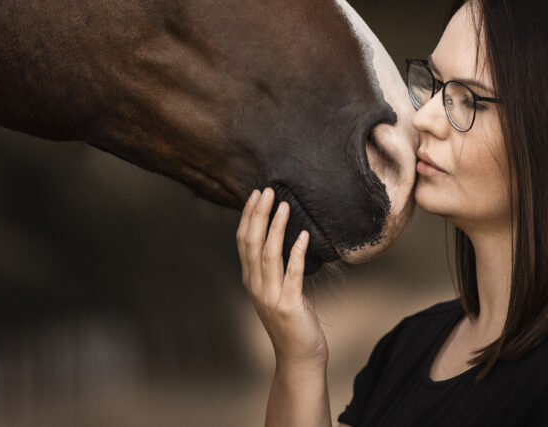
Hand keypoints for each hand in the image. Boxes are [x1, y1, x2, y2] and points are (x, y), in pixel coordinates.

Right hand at [237, 188, 328, 368]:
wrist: (299, 356)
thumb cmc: (292, 321)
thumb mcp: (276, 290)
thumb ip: (273, 269)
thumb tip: (281, 237)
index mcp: (251, 280)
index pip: (243, 241)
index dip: (248, 217)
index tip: (257, 195)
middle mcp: (256, 286)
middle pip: (252, 243)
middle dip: (258, 215)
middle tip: (267, 191)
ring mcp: (271, 296)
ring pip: (268, 254)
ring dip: (276, 227)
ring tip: (284, 205)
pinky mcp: (289, 305)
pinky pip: (293, 274)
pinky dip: (296, 253)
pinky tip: (303, 236)